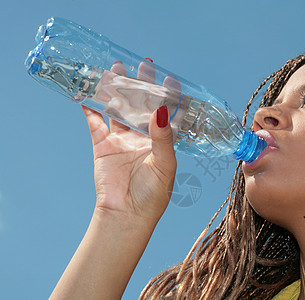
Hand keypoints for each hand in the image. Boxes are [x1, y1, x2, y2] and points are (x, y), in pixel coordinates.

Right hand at [82, 59, 176, 224]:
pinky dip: (90, 109)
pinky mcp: (103, 145)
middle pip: (142, 105)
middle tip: (142, 65)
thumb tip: (162, 110)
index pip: (167, 113)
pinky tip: (87, 94)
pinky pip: (95, 123)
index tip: (168, 78)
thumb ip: (163, 137)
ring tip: (116, 70)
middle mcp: (143, 136)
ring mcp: (122, 139)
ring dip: (116, 91)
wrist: (126, 215)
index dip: (168, 96)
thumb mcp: (164, 164)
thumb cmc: (153, 194)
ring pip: (118, 109)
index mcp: (162, 140)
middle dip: (142, 85)